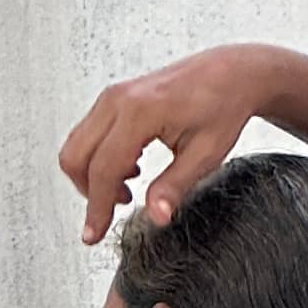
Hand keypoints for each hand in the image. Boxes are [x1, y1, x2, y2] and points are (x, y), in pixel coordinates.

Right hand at [59, 44, 277, 241]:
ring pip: (77, 145)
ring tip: (127, 190)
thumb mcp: (205, 154)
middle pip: (76, 157)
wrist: (230, 72)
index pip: (104, 169)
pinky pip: (88, 133)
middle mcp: (118, 100)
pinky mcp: (114, 97)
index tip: (93, 234)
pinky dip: (98, 158)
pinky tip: (129, 168)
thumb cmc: (223, 106)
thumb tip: (155, 217)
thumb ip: (175, 186)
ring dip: (93, 175)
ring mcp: (113, 96)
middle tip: (114, 212)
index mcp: (139, 112)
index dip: (96, 208)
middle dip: (88, 192)